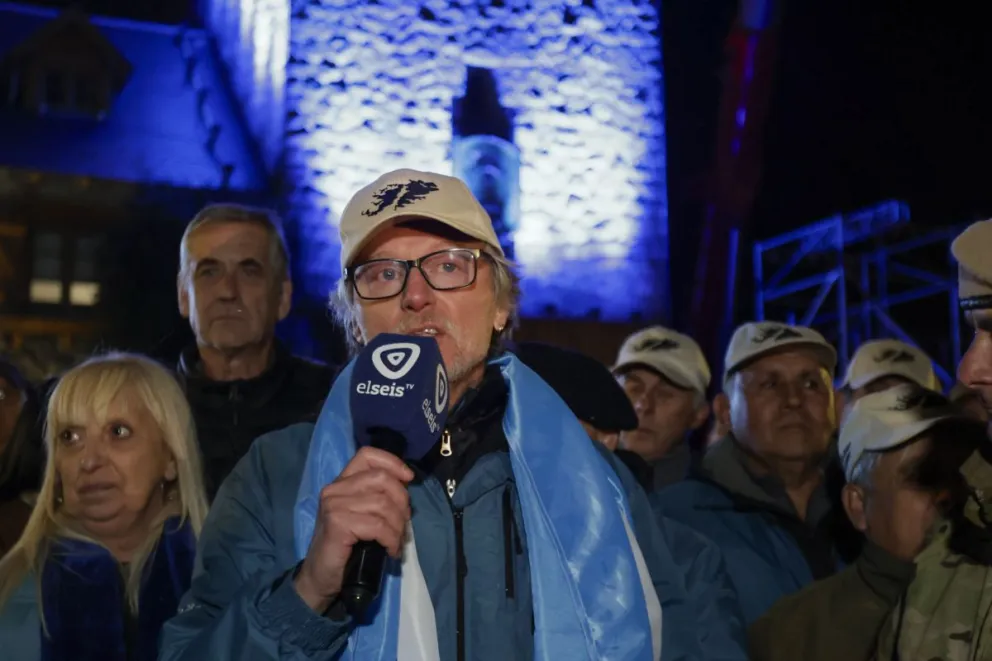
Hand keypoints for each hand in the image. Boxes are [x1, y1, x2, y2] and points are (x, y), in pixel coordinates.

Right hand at [293, 447, 413, 612]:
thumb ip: (377, 496)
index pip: (367, 454)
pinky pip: (378, 525)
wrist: (320, 577)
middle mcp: (335, 488)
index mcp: (342, 482)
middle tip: (403, 524)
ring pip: (383, 504)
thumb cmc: (345, 547)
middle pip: (382, 479)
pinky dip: (391, 539)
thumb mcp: (362, 515)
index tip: (408, 479)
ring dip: (398, 526)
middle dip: (402, 501)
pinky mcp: (337, 523)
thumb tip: (406, 487)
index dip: (393, 463)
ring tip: (397, 541)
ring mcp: (334, 505)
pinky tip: (391, 550)